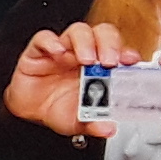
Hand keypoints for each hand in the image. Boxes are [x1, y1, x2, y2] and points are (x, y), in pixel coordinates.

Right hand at [1, 19, 130, 135]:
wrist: (30, 113)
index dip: (127, 52)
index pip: (119, 52)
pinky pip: (44, 38)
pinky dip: (51, 42)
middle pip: (103, 33)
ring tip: (86, 59)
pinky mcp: (39, 51)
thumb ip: (94, 124)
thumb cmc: (58, 110)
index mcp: (101, 69)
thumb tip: (108, 129)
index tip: (130, 61)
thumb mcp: (79, 121)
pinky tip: (56, 52)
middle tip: (109, 61)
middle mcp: (84, 55)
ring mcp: (63, 50)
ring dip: (85, 42)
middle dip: (109, 44)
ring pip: (78, 31)